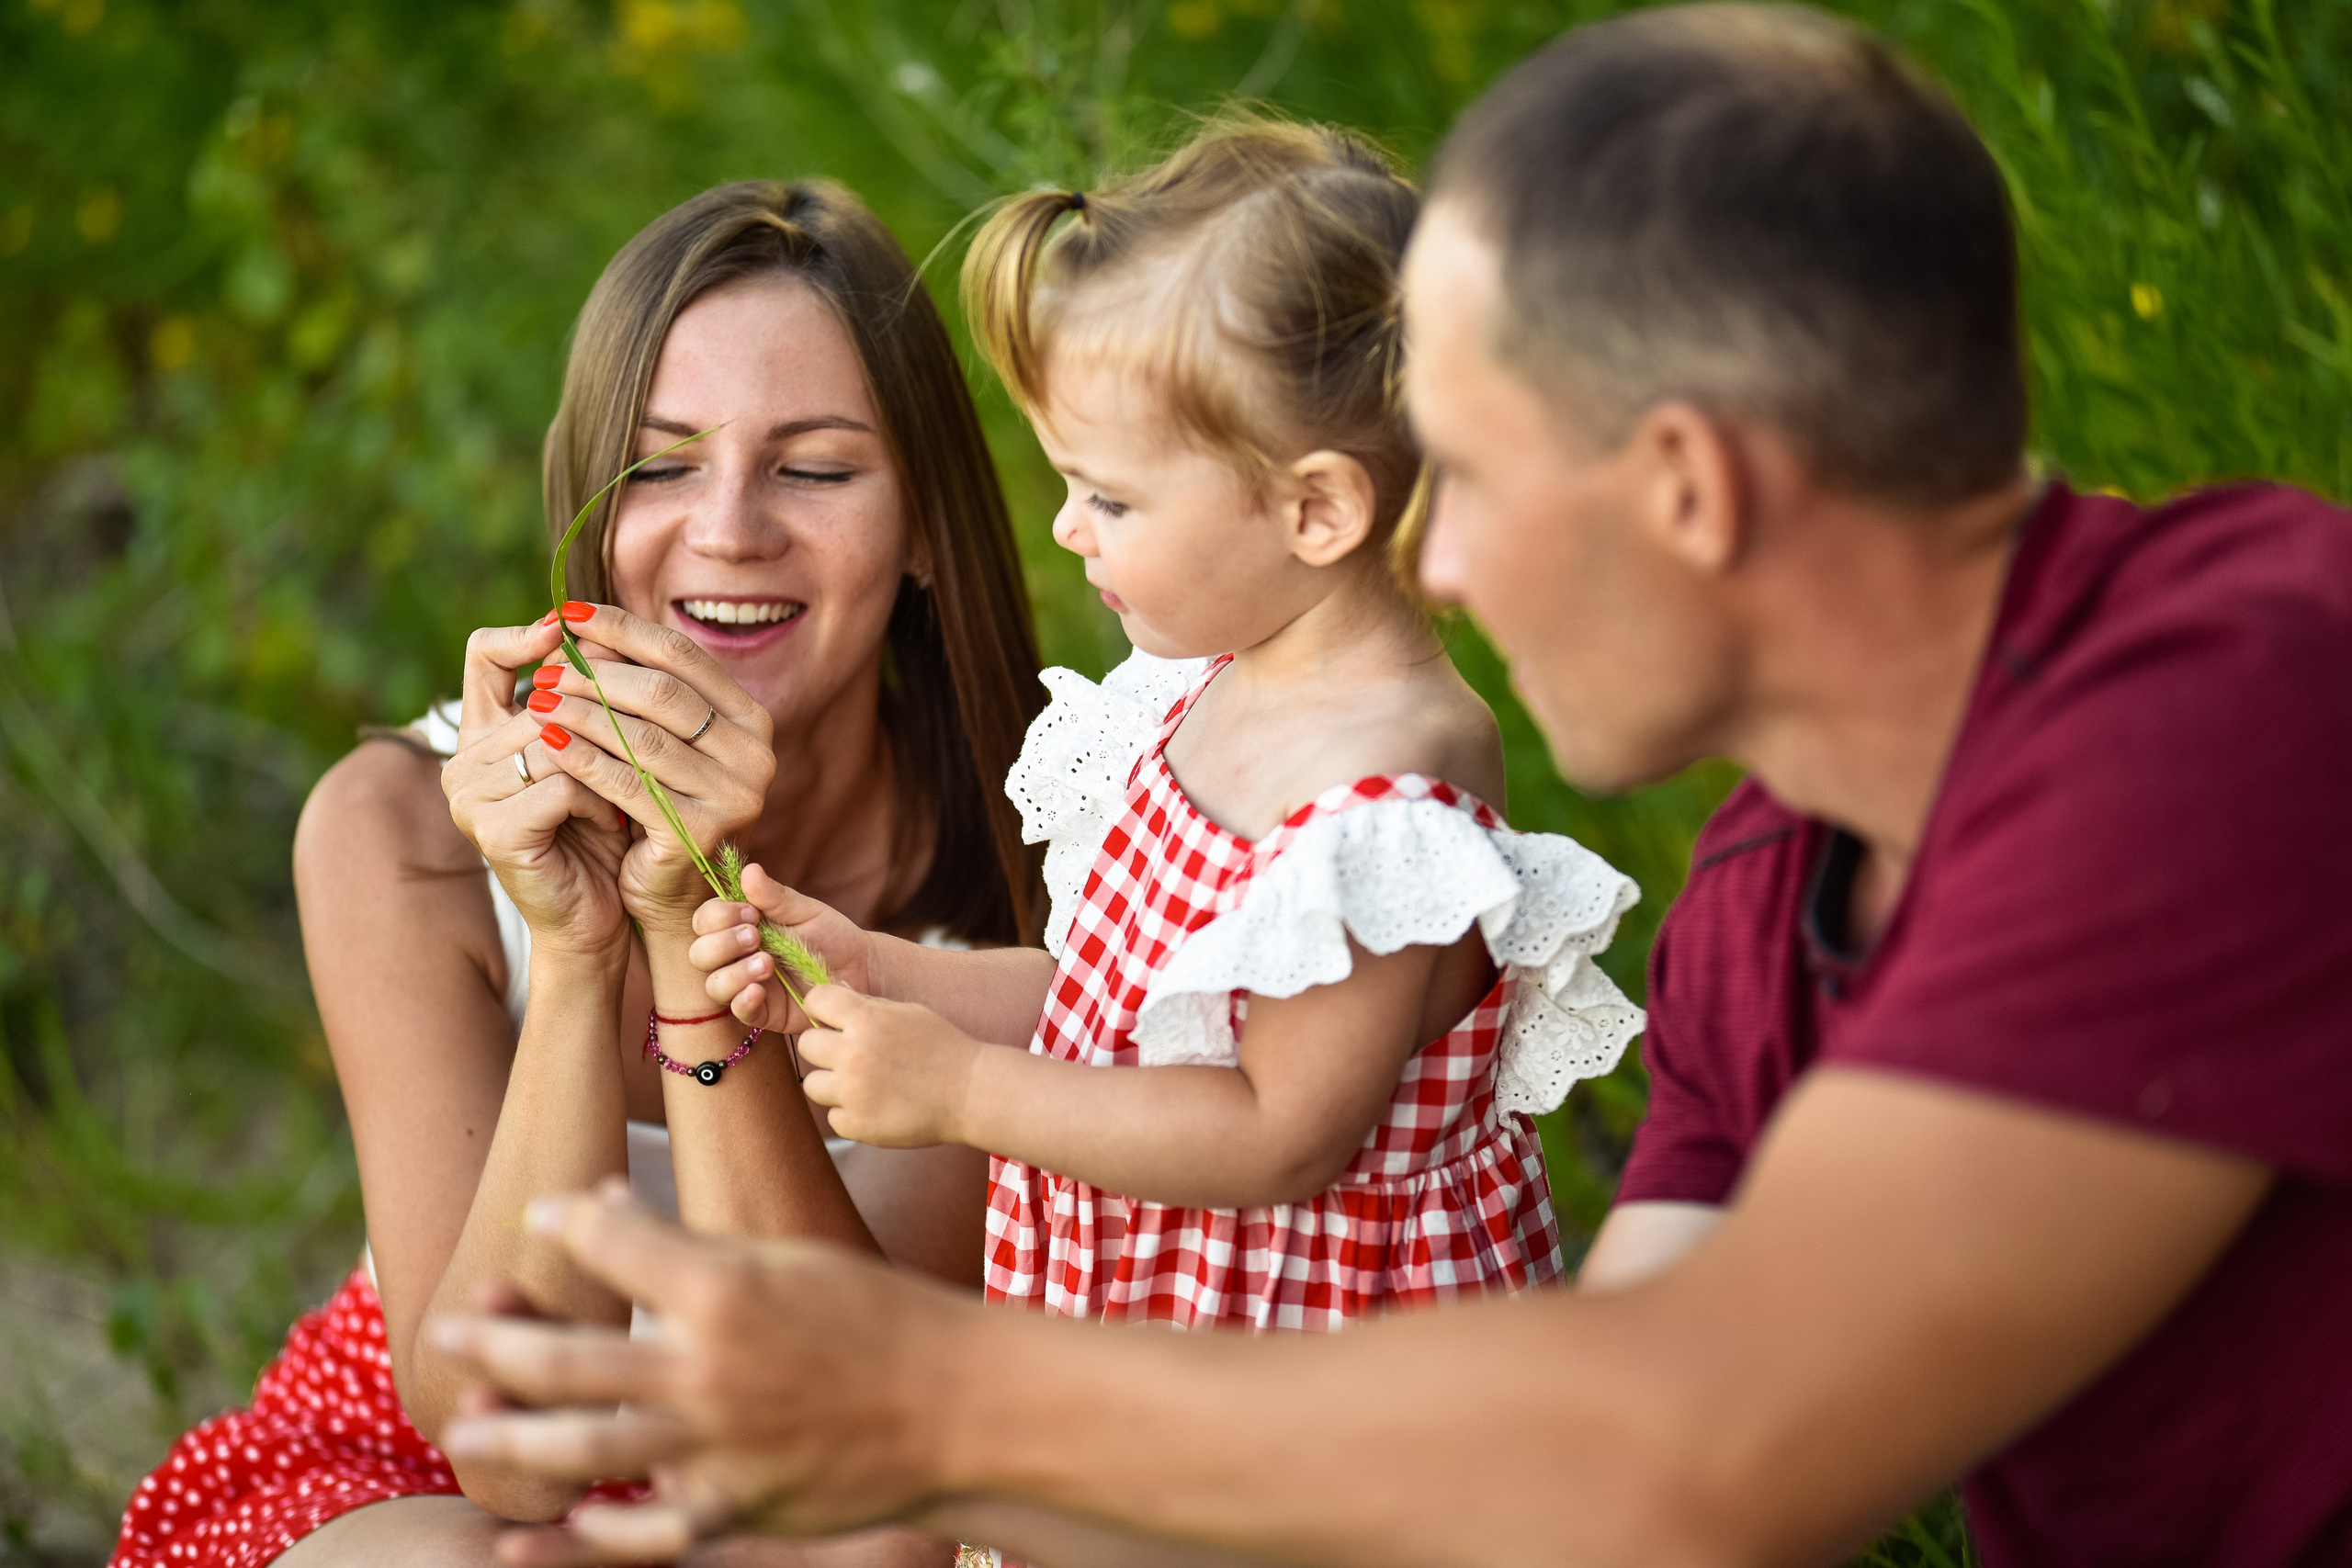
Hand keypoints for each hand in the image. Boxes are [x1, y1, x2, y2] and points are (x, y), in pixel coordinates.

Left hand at [433, 1184, 963, 1563]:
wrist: (960, 1407)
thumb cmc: (878, 1317)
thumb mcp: (788, 1258)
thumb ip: (690, 1244)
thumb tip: (599, 1206)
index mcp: (725, 1290)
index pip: (614, 1247)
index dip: (568, 1229)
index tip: (538, 1217)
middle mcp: (709, 1368)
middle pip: (569, 1358)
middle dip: (500, 1342)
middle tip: (449, 1334)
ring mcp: (718, 1446)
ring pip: (585, 1448)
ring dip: (512, 1439)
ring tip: (463, 1430)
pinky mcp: (735, 1507)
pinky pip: (640, 1530)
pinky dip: (580, 1539)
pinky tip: (528, 1540)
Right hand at [443, 615, 633, 960]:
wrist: (594, 920)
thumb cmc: (602, 834)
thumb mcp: (596, 757)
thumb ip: (587, 703)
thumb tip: (601, 633)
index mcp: (480, 735)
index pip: (483, 654)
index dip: (526, 635)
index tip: (573, 629)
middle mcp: (462, 762)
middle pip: (542, 700)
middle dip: (603, 720)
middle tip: (638, 757)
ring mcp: (470, 798)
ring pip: (555, 739)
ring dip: (607, 765)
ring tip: (626, 795)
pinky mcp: (493, 830)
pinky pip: (561, 785)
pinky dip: (598, 802)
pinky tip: (611, 824)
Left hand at [522, 603, 775, 937]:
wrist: (670, 894)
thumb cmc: (658, 807)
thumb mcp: (659, 741)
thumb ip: (638, 690)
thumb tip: (584, 631)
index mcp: (750, 718)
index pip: (682, 655)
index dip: (623, 629)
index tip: (570, 612)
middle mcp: (755, 753)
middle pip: (664, 693)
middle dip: (597, 674)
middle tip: (546, 666)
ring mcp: (735, 795)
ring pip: (643, 738)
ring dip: (583, 714)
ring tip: (536, 699)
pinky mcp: (701, 831)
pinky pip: (630, 785)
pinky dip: (585, 760)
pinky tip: (549, 743)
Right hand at [690, 862, 876, 1032]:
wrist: (862, 968)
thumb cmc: (830, 935)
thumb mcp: (805, 911)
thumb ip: (775, 897)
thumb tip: (749, 870)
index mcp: (740, 927)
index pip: (706, 921)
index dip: (719, 916)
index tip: (750, 913)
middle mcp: (735, 957)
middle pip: (699, 954)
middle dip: (722, 944)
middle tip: (756, 936)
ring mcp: (747, 985)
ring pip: (714, 985)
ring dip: (734, 972)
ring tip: (767, 963)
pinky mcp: (763, 1012)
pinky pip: (739, 1012)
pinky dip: (743, 1000)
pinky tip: (759, 990)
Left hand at [799, 986, 983, 1148]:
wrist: (971, 1093)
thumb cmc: (942, 1048)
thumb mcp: (908, 1013)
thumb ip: (867, 1008)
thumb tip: (826, 1002)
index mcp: (867, 1020)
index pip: (816, 1000)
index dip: (823, 1009)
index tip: (834, 1020)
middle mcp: (854, 1055)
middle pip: (806, 1045)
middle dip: (825, 1048)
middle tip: (849, 1056)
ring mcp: (854, 1093)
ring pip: (812, 1085)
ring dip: (833, 1084)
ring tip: (863, 1084)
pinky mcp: (857, 1126)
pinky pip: (833, 1117)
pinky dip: (851, 1114)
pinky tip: (877, 1106)